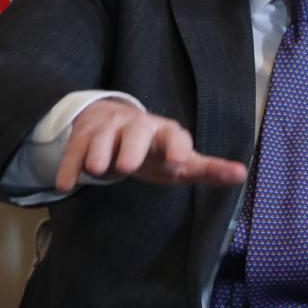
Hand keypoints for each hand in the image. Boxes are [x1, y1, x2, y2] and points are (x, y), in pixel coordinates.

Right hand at [54, 99, 247, 192]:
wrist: (115, 123)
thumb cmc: (156, 150)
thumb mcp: (180, 160)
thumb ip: (207, 168)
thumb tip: (242, 173)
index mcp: (165, 132)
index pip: (174, 135)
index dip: (176, 147)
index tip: (178, 163)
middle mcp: (137, 126)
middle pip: (136, 131)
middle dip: (131, 146)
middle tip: (127, 167)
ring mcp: (108, 129)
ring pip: (102, 137)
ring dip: (98, 153)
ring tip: (98, 171)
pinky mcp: (83, 136)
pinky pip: (74, 149)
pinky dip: (69, 166)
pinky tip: (65, 185)